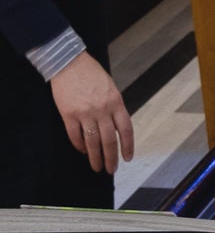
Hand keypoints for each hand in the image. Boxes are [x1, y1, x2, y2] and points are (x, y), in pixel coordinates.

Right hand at [50, 51, 134, 174]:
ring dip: (95, 157)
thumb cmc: (91, 73)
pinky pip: (75, 136)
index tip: (127, 158)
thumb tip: (116, 128)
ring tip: (97, 167)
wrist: (69, 63)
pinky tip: (83, 151)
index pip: (126, 129)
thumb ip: (114, 107)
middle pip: (109, 140)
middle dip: (111, 158)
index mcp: (115, 102)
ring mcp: (85, 113)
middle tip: (111, 169)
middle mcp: (102, 109)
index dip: (127, 146)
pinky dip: (80, 146)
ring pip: (92, 142)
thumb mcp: (110, 88)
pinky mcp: (69, 115)